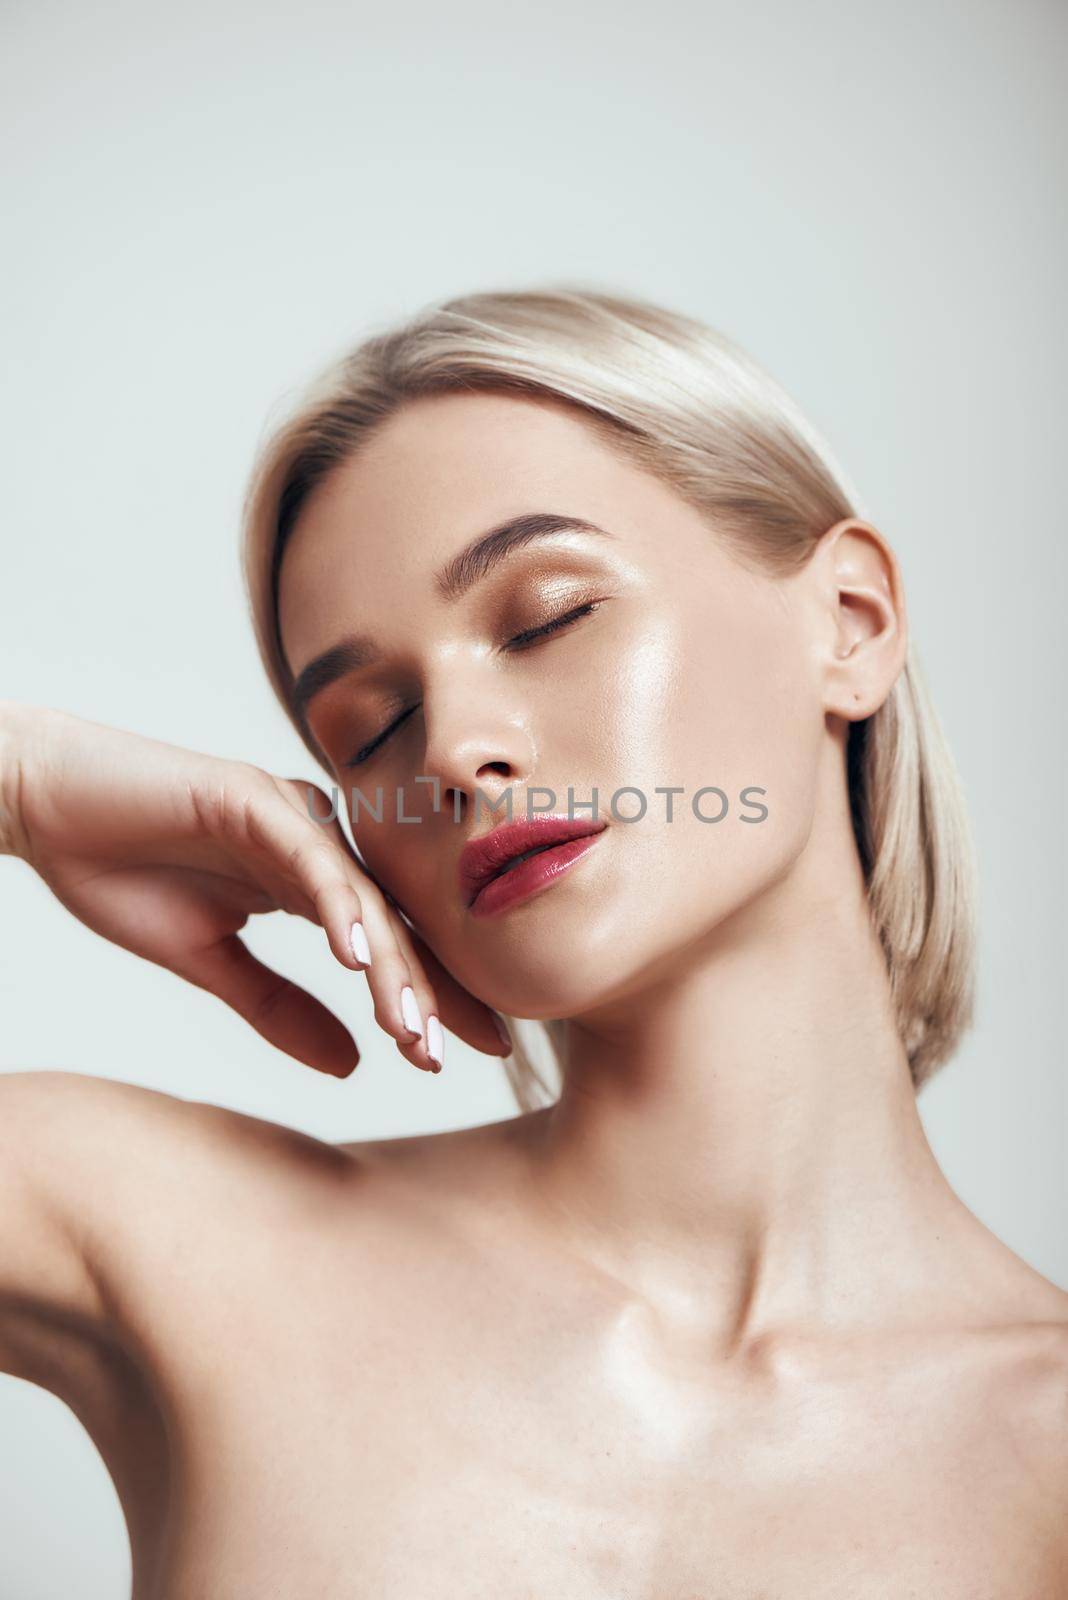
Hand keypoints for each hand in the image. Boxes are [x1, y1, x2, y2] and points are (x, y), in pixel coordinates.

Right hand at [0, 702, 510, 1077]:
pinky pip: (308, 857)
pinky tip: (353, 957)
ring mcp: (289, 817)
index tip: (474, 1055)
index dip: (432, 997)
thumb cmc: (122, 872)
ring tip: (413, 1029)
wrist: (46, 807)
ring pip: (361, 896)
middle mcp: (315, 846)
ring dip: (390, 965)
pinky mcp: (253, 798)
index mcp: (309, 883)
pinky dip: (335, 905)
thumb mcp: (209, 963)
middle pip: (395, 923)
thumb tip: (352, 1067)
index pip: (388, 946)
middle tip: (477, 1051)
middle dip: (436, 990)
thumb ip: (278, 1008)